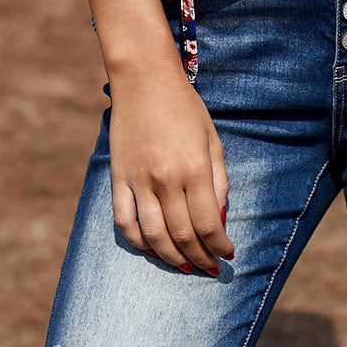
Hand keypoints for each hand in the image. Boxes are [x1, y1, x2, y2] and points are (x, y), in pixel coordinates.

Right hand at [107, 59, 233, 273]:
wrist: (144, 79)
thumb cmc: (184, 106)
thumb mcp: (212, 139)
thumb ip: (218, 180)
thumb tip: (219, 219)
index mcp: (194, 168)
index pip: (208, 224)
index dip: (220, 246)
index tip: (228, 254)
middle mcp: (166, 179)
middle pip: (183, 236)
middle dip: (200, 258)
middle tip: (209, 267)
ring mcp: (139, 181)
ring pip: (154, 237)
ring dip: (171, 259)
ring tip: (184, 266)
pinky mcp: (118, 178)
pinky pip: (125, 222)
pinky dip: (138, 242)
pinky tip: (152, 248)